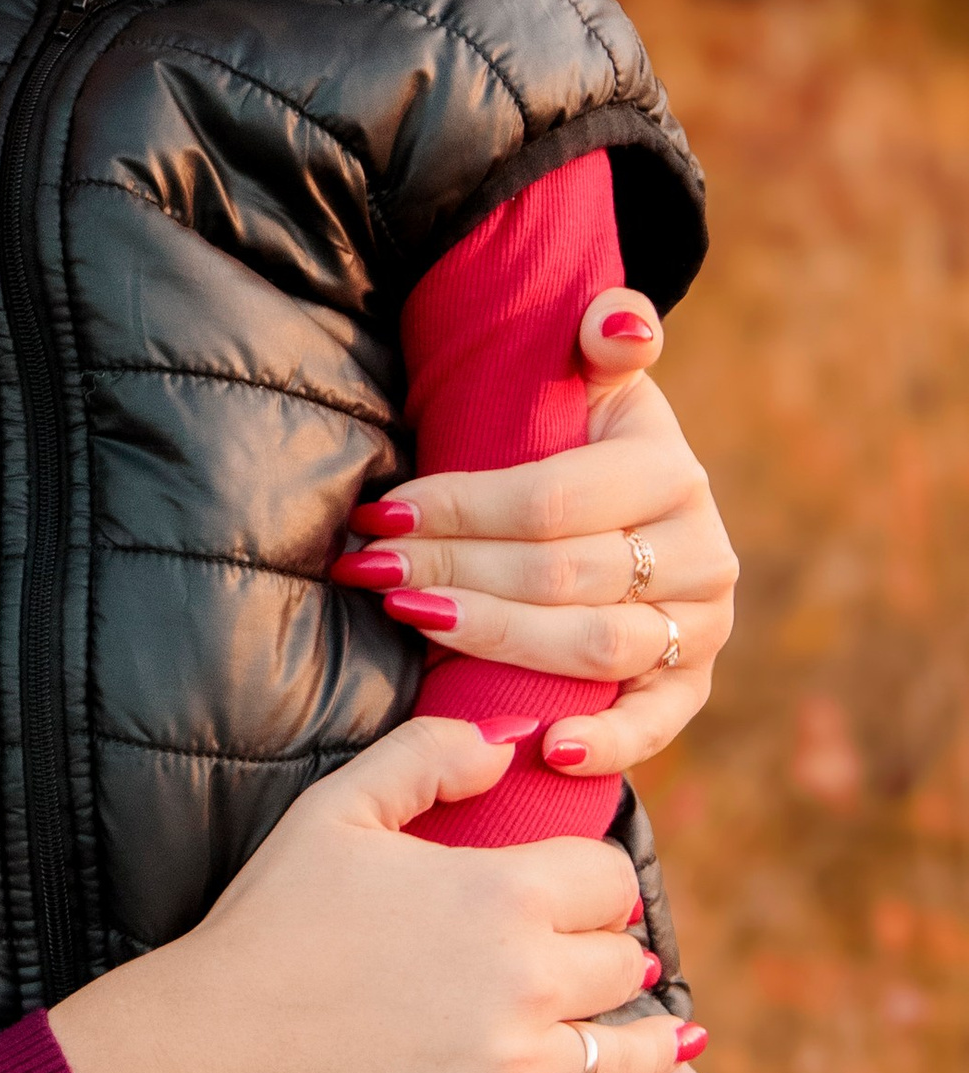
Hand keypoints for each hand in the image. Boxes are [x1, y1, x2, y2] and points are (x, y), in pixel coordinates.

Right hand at [48, 713, 687, 1072]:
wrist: (211, 1058)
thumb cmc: (266, 927)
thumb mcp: (333, 812)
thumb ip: (427, 757)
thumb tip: (513, 739)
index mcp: (503, 893)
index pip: (607, 878)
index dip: (590, 882)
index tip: (571, 895)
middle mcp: (530, 981)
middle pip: (621, 963)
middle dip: (607, 957)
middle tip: (589, 963)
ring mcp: (517, 1072)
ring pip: (624, 1055)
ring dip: (646, 1044)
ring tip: (664, 1040)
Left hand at [349, 291, 736, 781]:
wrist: (626, 510)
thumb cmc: (581, 443)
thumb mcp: (591, 383)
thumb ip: (603, 341)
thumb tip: (613, 323)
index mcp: (672, 471)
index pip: (549, 501)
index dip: (459, 509)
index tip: (380, 513)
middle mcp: (702, 552)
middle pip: (558, 575)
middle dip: (451, 570)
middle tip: (370, 570)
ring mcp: (701, 625)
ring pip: (592, 648)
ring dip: (494, 641)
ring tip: (411, 621)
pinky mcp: (691, 685)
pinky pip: (656, 724)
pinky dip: (610, 744)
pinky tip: (550, 749)